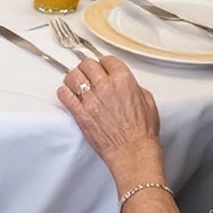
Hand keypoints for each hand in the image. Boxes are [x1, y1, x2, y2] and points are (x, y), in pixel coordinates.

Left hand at [57, 53, 162, 176]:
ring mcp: (91, 99)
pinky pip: (64, 95)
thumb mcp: (148, 103)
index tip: (101, 66)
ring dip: (73, 78)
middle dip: (87, 67)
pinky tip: (67, 94)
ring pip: (72, 76)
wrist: (133, 152)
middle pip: (87, 64)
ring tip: (75, 83)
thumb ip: (135, 88)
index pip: (107, 60)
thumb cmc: (142, 132)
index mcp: (124, 81)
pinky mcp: (80, 113)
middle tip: (87, 73)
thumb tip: (128, 84)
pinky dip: (64, 92)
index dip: (104, 63)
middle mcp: (105, 87)